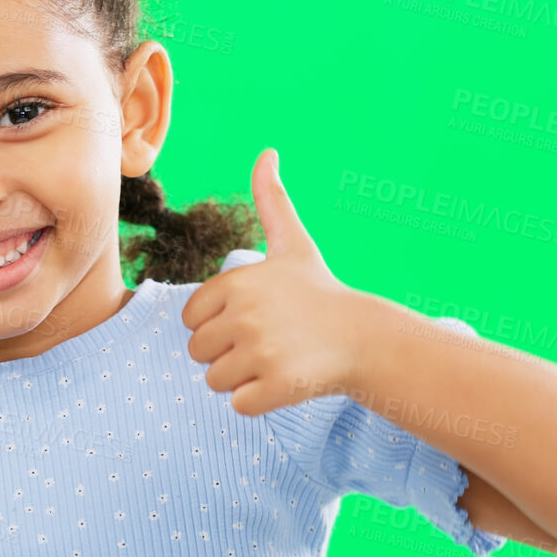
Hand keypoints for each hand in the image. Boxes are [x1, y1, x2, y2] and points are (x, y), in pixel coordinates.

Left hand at [182, 148, 368, 416]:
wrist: (365, 337)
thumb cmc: (320, 291)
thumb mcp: (293, 242)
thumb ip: (271, 200)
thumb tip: (267, 151)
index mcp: (235, 283)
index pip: (191, 319)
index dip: (218, 323)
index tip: (254, 317)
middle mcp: (244, 316)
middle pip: (198, 352)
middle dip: (227, 353)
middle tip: (268, 341)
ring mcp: (260, 353)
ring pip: (214, 381)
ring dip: (242, 378)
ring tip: (277, 359)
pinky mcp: (275, 387)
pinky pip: (239, 405)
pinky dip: (258, 400)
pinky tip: (285, 380)